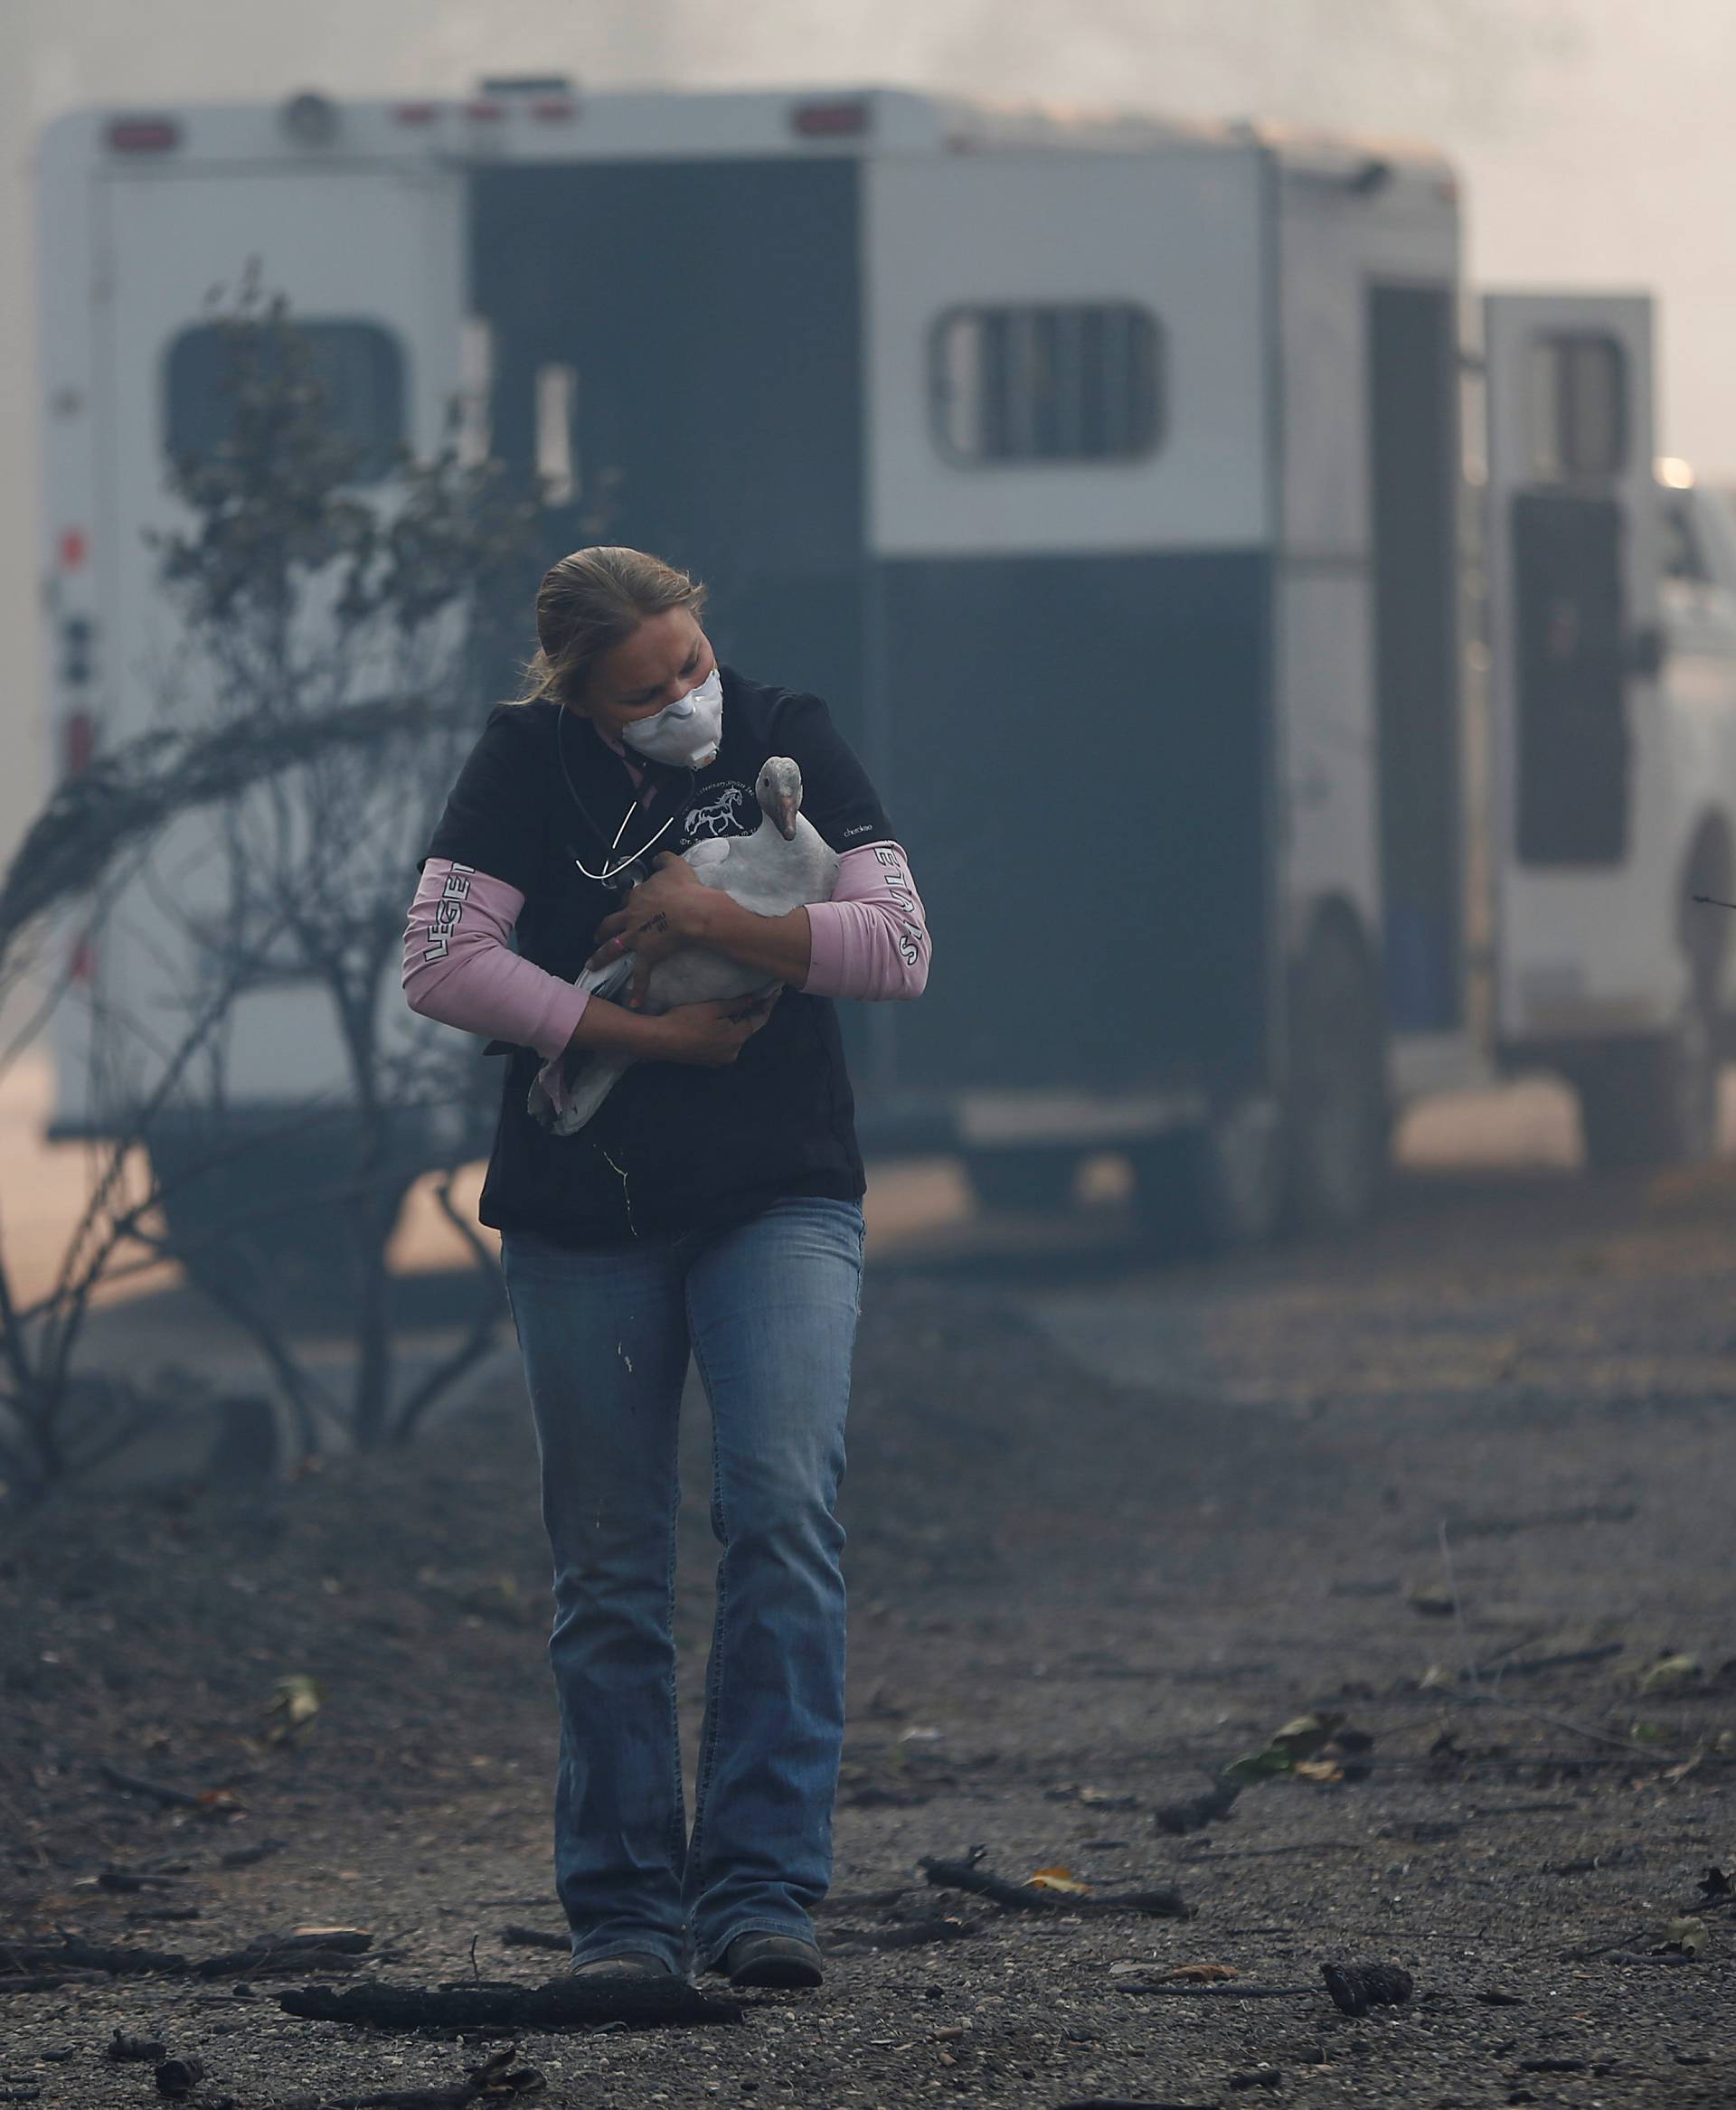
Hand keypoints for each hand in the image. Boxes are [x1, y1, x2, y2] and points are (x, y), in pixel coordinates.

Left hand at [587, 855, 707, 1001]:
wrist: (693, 912)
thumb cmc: (686, 889)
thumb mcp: (676, 866)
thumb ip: (664, 859)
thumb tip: (658, 857)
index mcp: (637, 897)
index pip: (627, 898)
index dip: (627, 901)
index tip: (628, 902)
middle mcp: (631, 917)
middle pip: (610, 923)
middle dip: (602, 930)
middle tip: (597, 935)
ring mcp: (636, 937)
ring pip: (612, 947)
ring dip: (601, 957)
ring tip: (592, 964)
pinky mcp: (647, 955)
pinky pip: (640, 975)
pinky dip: (637, 990)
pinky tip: (633, 1003)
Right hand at [648, 989, 781, 1066]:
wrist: (660, 1040)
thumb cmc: (686, 1021)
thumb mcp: (713, 1008)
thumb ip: (735, 1004)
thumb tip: (753, 1000)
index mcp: (737, 1039)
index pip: (759, 1020)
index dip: (767, 1005)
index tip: (774, 993)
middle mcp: (732, 1053)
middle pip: (747, 1030)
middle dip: (752, 1015)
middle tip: (758, 997)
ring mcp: (719, 1060)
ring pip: (734, 1038)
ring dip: (737, 1025)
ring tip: (738, 1009)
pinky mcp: (707, 1061)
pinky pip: (722, 1045)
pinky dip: (724, 1034)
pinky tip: (719, 1024)